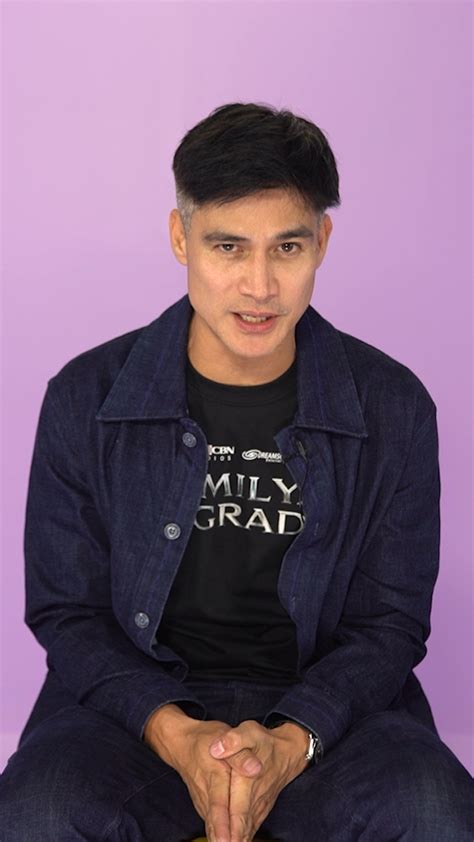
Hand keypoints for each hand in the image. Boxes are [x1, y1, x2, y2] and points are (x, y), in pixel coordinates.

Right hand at [143, 705, 263, 841]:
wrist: (181, 743)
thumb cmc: (205, 739)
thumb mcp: (223, 736)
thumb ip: (240, 755)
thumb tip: (256, 769)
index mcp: (214, 778)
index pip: (220, 806)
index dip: (224, 826)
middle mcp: (206, 795)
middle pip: (216, 825)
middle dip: (224, 840)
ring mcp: (203, 802)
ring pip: (213, 828)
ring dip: (223, 840)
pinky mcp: (204, 806)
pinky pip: (213, 825)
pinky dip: (221, 836)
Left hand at [208, 720, 308, 841]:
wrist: (288, 752)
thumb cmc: (266, 741)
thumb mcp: (249, 732)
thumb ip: (233, 740)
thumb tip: (216, 749)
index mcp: (248, 781)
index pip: (237, 810)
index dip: (227, 828)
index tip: (220, 841)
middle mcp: (254, 798)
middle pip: (240, 827)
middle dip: (229, 840)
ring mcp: (259, 806)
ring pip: (246, 830)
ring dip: (236, 840)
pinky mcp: (261, 809)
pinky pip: (251, 828)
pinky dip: (243, 837)